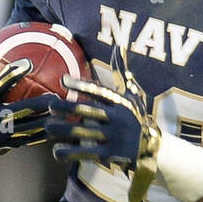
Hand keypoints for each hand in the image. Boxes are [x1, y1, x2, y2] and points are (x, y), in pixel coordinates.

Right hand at [0, 34, 56, 162]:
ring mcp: (5, 134)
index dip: (13, 74)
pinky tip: (64, 123)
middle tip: (58, 94)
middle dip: (41, 104)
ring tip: (68, 111)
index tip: (28, 63)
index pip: (0, 85)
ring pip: (32, 128)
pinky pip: (35, 138)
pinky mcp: (13, 144)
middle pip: (22, 111)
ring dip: (50, 120)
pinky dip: (49, 131)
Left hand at [44, 47, 160, 201]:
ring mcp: (113, 137)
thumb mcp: (133, 95)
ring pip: (84, 133)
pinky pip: (87, 153)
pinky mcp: (110, 154)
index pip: (98, 92)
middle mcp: (117, 119)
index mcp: (120, 103)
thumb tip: (118, 46)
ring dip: (64, 130)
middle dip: (67, 108)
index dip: (80, 86)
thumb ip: (122, 72)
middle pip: (88, 112)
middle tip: (50, 105)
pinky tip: (57, 151)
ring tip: (48, 127)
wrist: (154, 150)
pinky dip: (72, 152)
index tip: (63, 80)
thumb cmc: (136, 118)